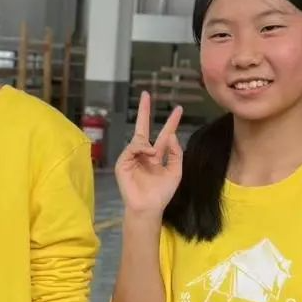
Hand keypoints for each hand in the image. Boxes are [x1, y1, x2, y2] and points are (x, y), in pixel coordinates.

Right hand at [114, 92, 182, 216]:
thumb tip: (172, 135)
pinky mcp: (123, 163)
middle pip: (143, 128)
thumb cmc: (162, 192)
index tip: (178, 109)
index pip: (165, 134)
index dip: (171, 122)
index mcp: (157, 155)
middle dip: (145, 111)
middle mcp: (144, 154)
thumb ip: (175, 153)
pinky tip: (148, 155)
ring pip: (139, 139)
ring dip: (148, 145)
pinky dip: (141, 149)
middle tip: (146, 94)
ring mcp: (132, 157)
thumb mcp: (175, 171)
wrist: (149, 207)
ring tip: (154, 155)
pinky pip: (132, 149)